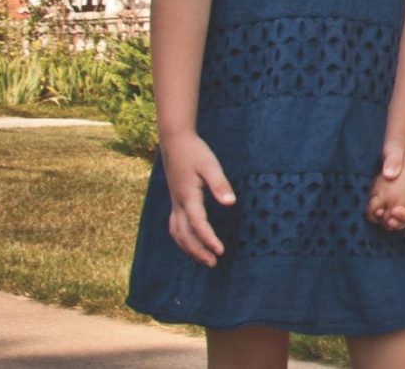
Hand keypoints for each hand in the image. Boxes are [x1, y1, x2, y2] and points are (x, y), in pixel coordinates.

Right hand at [158, 131, 234, 265]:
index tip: (220, 251)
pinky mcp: (175, 201)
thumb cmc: (195, 152)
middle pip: (185, 235)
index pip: (198, 224)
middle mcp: (178, 203)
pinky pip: (175, 226)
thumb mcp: (210, 165)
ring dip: (189, 248)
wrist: (175, 142)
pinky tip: (192, 243)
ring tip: (204, 259)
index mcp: (187, 197)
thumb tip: (230, 203)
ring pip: (177, 233)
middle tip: (214, 263)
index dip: (208, 239)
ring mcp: (174, 203)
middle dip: (198, 251)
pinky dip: (182, 239)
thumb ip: (220, 184)